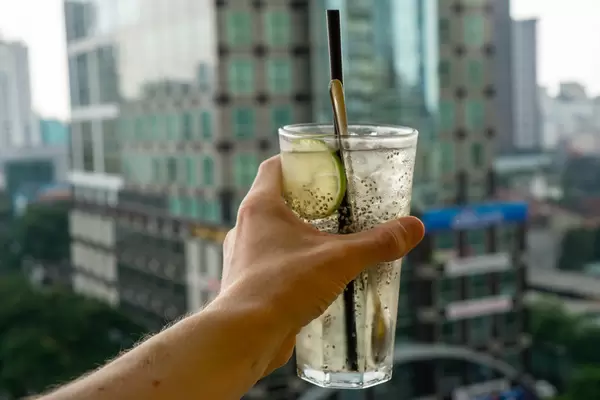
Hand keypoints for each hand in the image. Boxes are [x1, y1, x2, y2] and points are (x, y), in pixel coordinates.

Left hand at [218, 156, 424, 374]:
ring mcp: (243, 257)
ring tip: (332, 244)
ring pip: (274, 236)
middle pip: (277, 201)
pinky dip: (294, 265)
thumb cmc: (283, 287)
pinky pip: (273, 265)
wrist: (246, 336)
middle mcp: (246, 227)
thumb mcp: (339, 259)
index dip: (298, 161)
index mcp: (260, 206)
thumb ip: (377, 243)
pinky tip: (316, 279)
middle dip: (309, 203)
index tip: (324, 166)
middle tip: (339, 207)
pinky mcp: (247, 285)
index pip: (275, 167)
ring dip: (301, 237)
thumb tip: (414, 227)